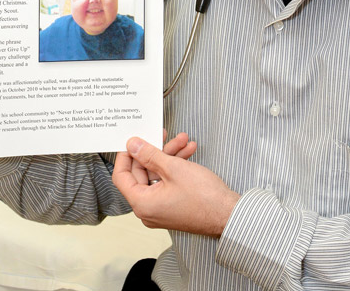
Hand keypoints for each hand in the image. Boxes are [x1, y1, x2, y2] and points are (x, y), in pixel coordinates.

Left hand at [113, 136, 239, 236]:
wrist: (228, 213)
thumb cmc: (203, 197)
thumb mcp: (173, 168)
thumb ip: (149, 155)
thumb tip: (132, 145)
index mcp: (142, 203)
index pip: (121, 176)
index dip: (126, 156)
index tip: (133, 141)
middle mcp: (148, 209)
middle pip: (142, 173)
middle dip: (156, 151)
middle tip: (164, 135)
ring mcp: (161, 208)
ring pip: (158, 175)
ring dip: (170, 156)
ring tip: (184, 140)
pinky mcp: (173, 205)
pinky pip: (168, 182)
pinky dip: (176, 167)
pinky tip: (189, 152)